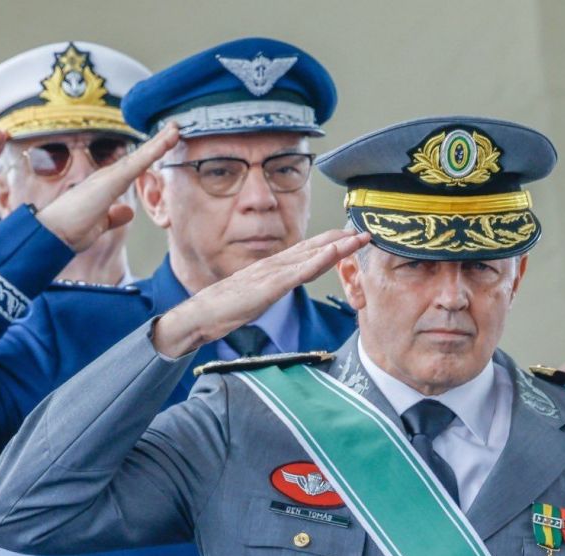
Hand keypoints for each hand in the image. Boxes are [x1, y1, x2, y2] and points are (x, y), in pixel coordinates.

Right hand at [37, 124, 179, 252]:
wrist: (50, 236)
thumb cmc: (69, 231)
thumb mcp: (99, 224)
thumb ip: (112, 216)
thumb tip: (127, 212)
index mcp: (106, 187)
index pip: (133, 169)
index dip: (149, 156)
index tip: (165, 145)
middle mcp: (107, 177)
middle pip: (138, 158)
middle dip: (157, 143)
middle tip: (174, 129)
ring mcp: (108, 177)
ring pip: (139, 157)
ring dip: (158, 142)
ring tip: (174, 129)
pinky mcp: (110, 182)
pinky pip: (137, 164)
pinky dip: (153, 151)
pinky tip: (166, 141)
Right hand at [152, 229, 371, 357]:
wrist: (201, 316)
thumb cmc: (224, 309)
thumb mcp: (256, 298)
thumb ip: (270, 289)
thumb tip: (280, 288)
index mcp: (272, 268)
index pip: (306, 252)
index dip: (329, 243)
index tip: (350, 238)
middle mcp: (274, 265)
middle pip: (312, 248)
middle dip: (339, 239)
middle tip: (363, 231)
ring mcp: (272, 273)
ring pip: (310, 256)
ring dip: (336, 246)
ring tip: (357, 237)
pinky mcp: (269, 286)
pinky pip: (298, 272)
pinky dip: (319, 261)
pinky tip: (334, 254)